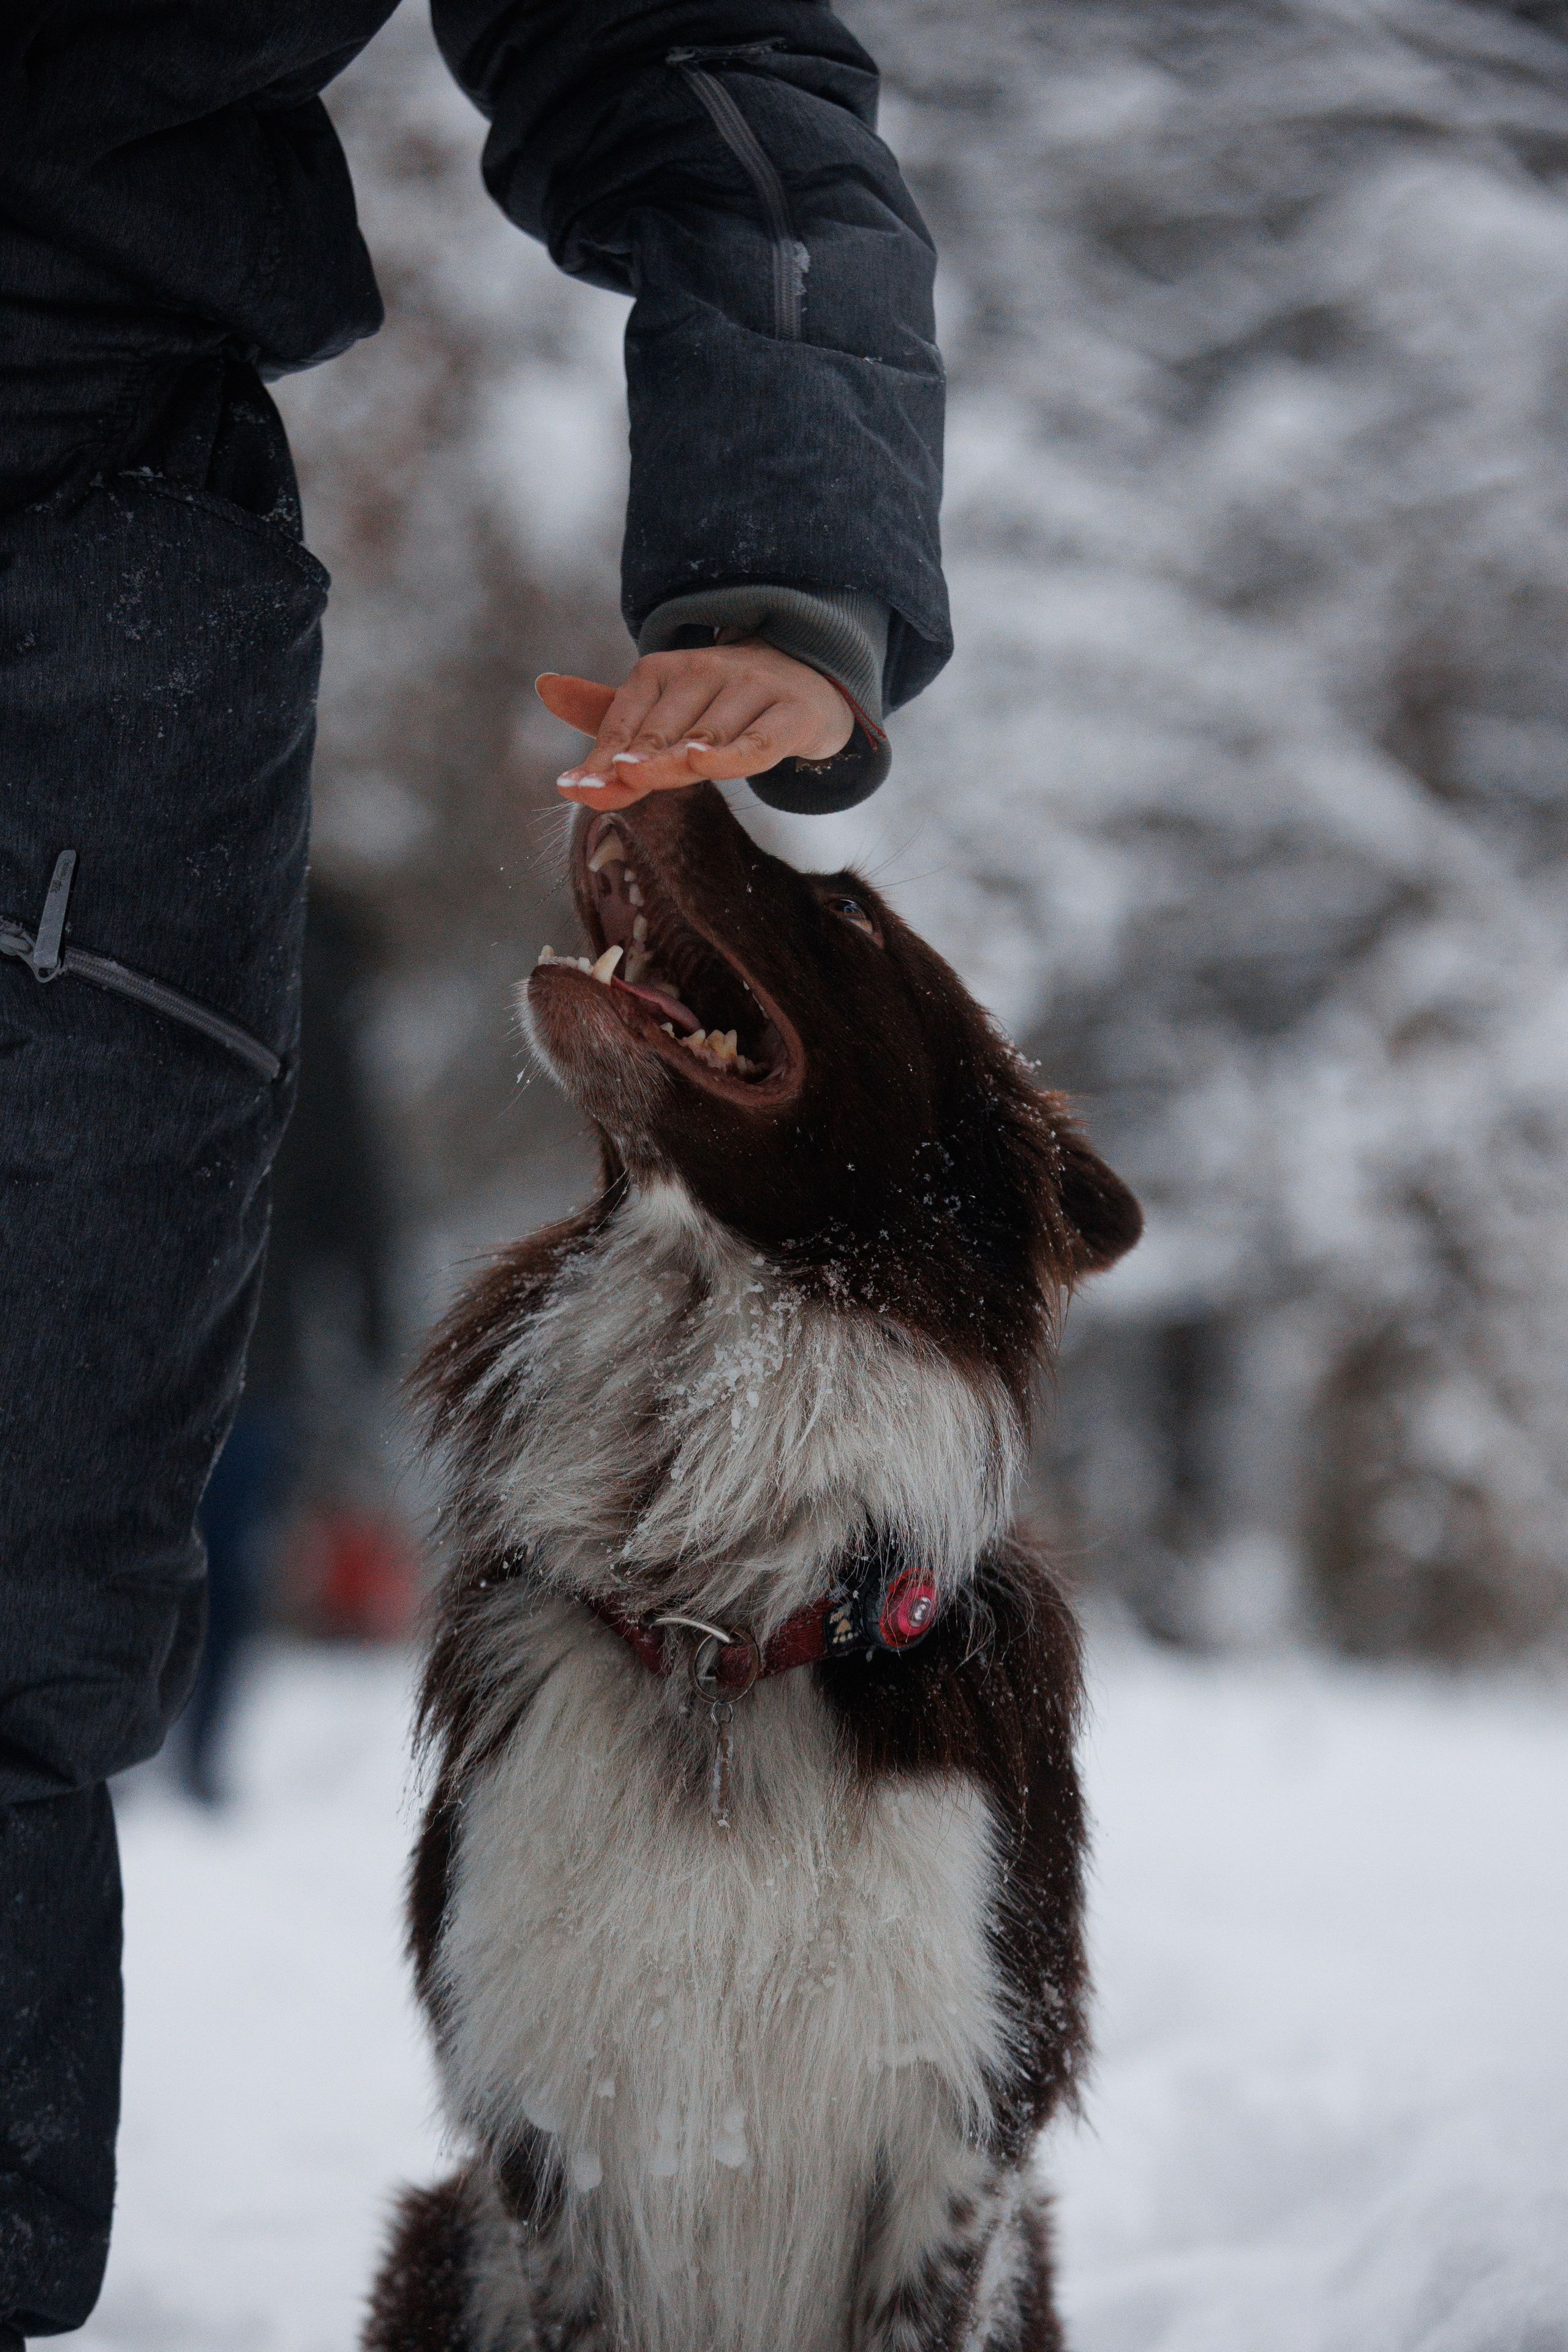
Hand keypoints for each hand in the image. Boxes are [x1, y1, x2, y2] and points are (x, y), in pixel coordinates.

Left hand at [539, 639, 853, 809]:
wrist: (810, 685)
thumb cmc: (724, 706)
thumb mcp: (667, 709)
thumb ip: (610, 716)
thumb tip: (543, 687)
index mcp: (667, 668)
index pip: (627, 714)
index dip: (600, 753)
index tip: (574, 788)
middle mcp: (709, 669)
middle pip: (664, 727)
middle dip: (634, 760)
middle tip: (604, 786)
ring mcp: (754, 687)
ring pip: (709, 734)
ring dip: (674, 759)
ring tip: (640, 775)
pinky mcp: (794, 712)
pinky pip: (761, 741)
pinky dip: (733, 754)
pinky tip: (706, 764)